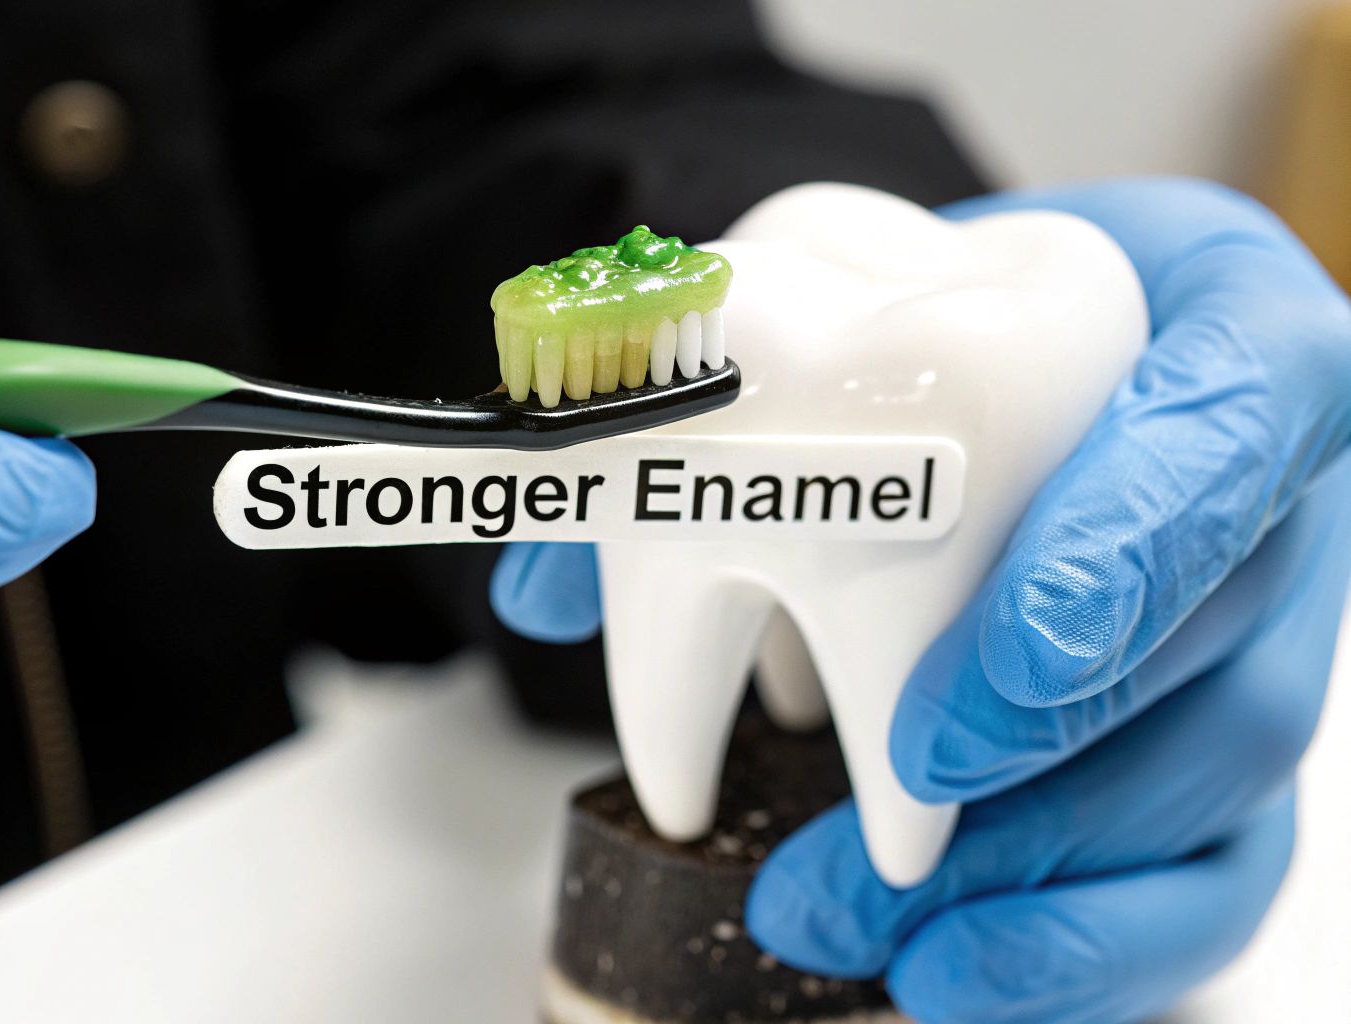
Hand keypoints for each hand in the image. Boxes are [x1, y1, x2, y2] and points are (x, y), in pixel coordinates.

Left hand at [492, 179, 1350, 1022]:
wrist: (1029, 345)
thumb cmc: (958, 328)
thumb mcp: (851, 317)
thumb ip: (723, 422)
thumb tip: (548, 580)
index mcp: (1208, 337)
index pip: (1245, 407)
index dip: (1140, 533)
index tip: (1014, 637)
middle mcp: (1256, 497)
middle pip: (1228, 635)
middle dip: (1060, 732)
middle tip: (906, 778)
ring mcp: (1250, 634)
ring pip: (1215, 776)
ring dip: (1035, 866)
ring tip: (843, 905)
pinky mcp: (1211, 751)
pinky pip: (1200, 876)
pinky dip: (1076, 944)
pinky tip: (939, 974)